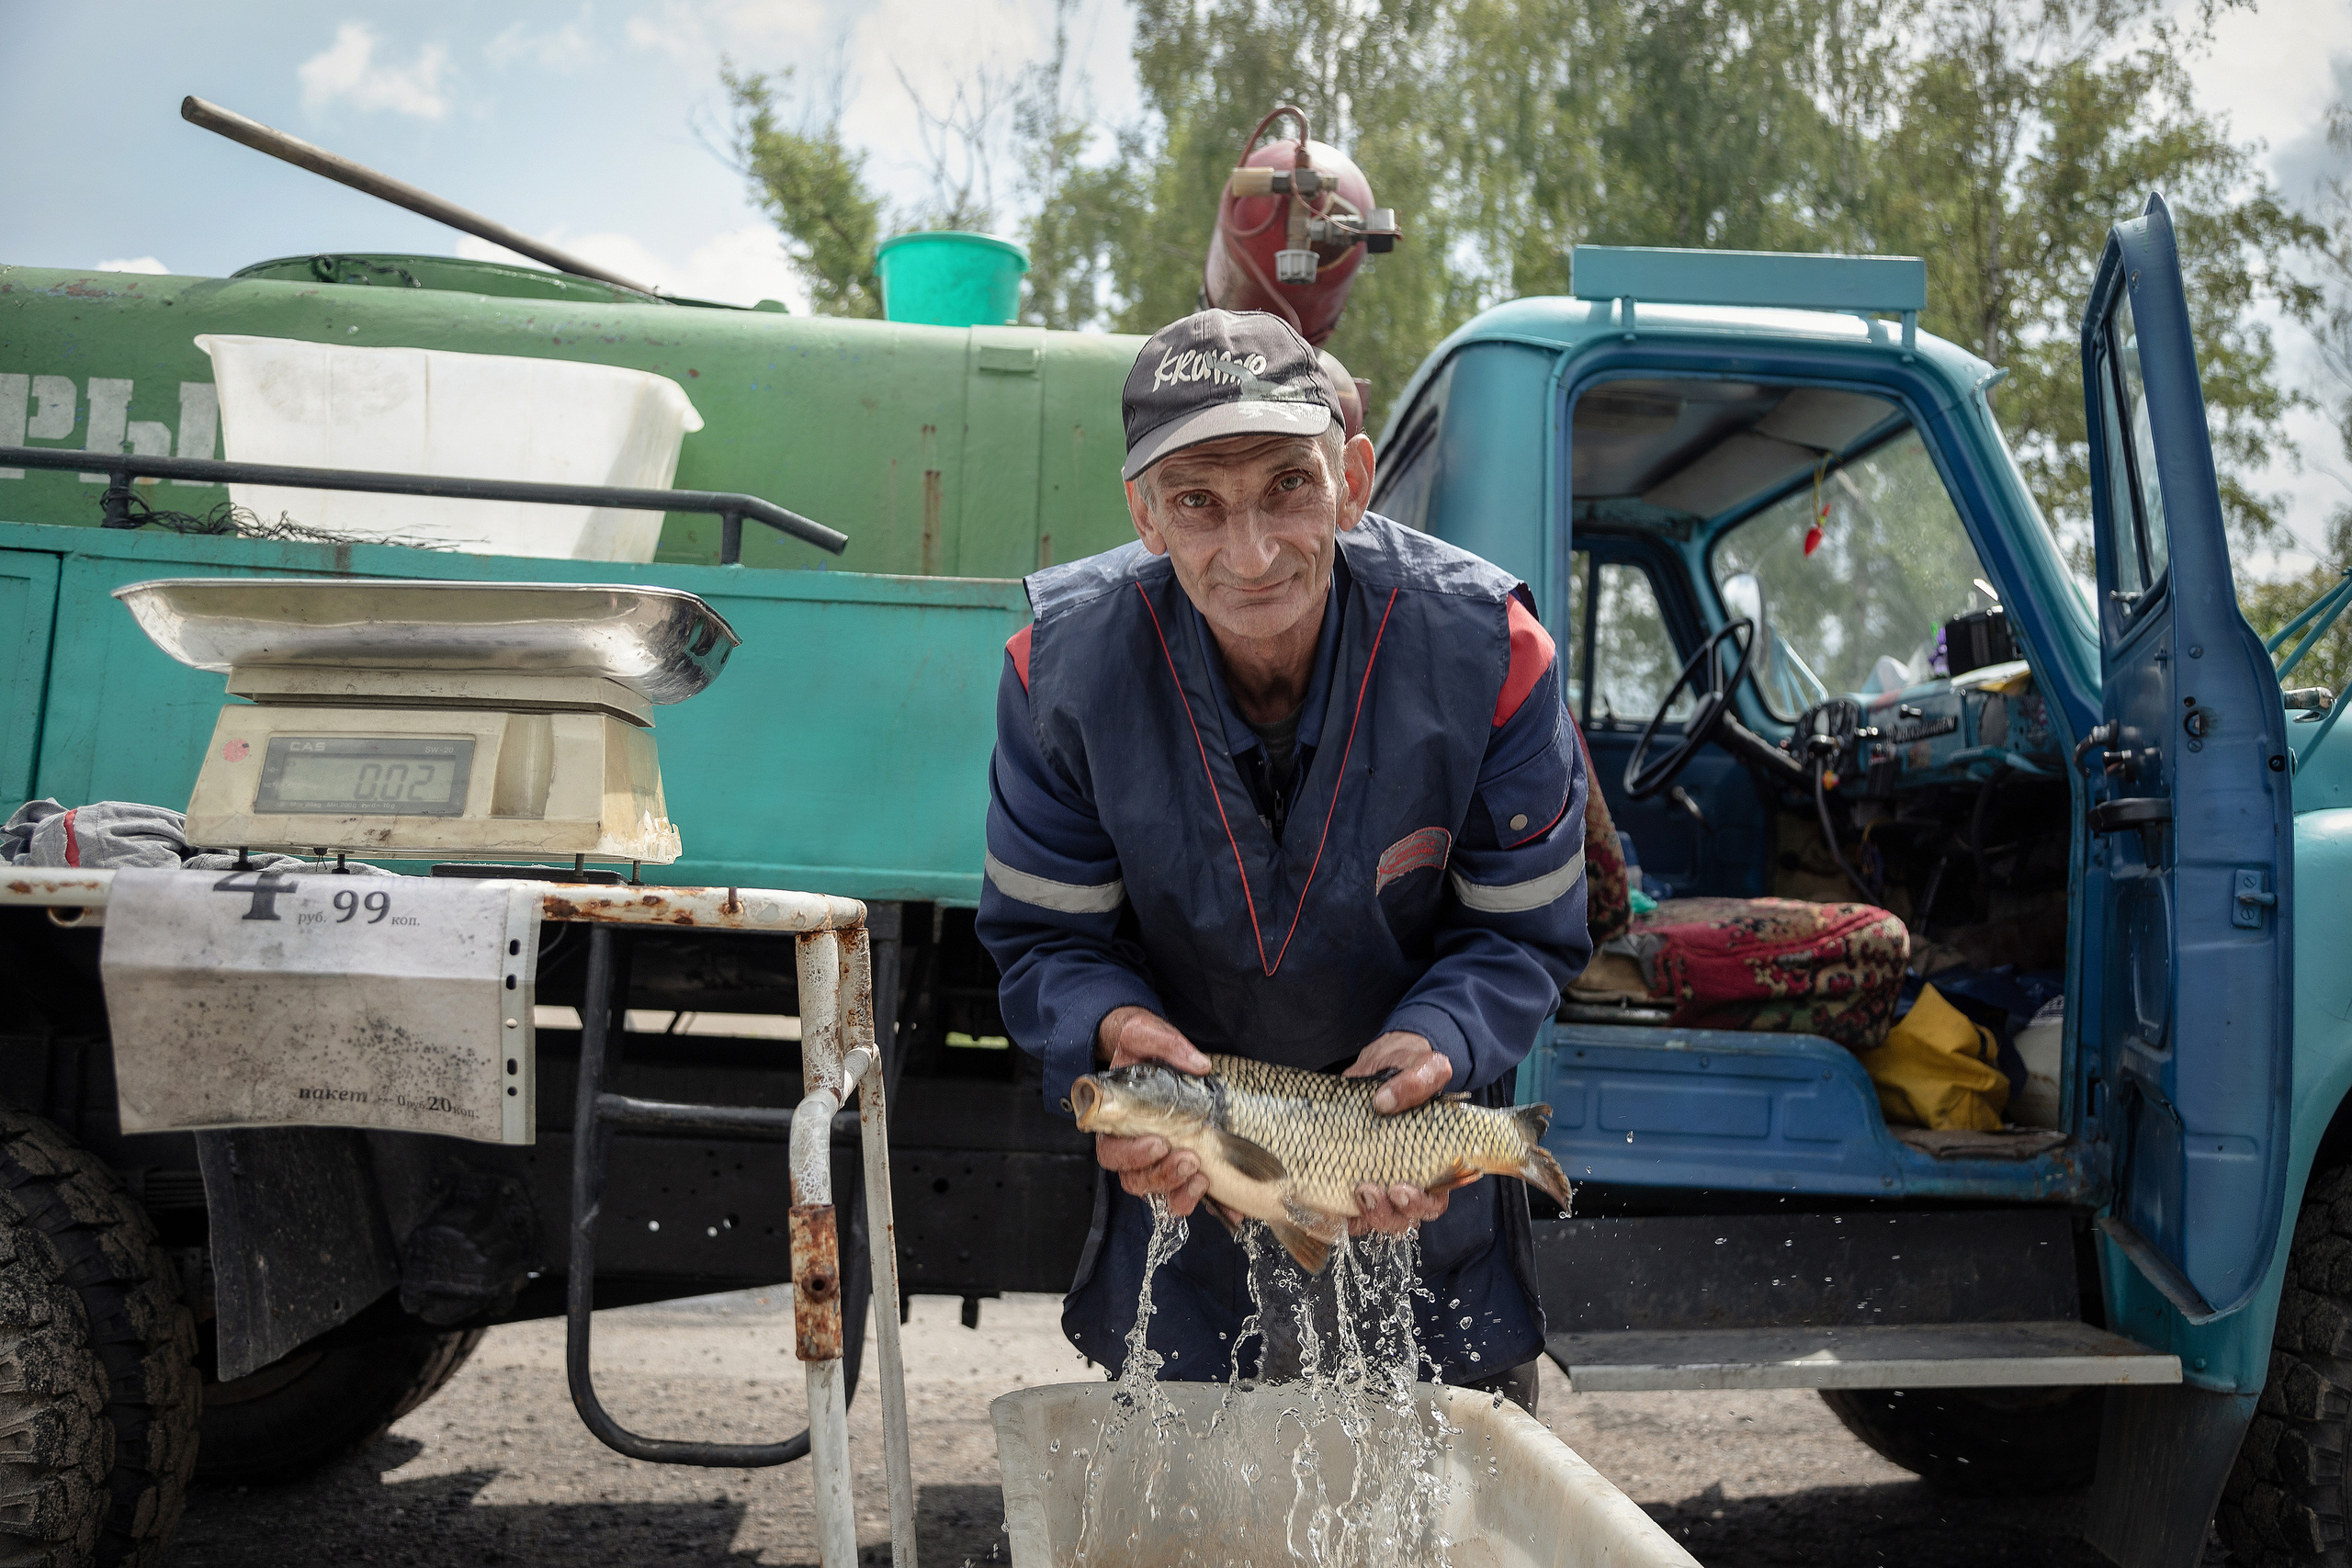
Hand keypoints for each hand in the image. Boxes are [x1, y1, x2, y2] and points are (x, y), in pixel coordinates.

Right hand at [1091, 1007, 1213, 1216]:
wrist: (1149, 1054)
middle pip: (1135, 1180)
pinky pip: (1192, 1192)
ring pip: (1159, 1193)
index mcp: (1115, 1123)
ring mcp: (1158, 1161)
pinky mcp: (1184, 1165)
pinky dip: (1213, 1205)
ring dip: (1180, 1193)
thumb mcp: (1145, 1035)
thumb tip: (1200, 1065)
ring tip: (1202, 1178)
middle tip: (1187, 1159)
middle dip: (1161, 1176)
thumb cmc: (1139, 1047)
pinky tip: (1233, 1211)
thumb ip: (1165, 1044)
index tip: (1158, 1142)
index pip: (1111, 1153)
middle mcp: (1132, 1149)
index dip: (1131, 1156)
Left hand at [1344, 1032, 1454, 1234]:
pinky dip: (1335, 1210)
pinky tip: (1324, 1197)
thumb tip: (1385, 1102)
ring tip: (1357, 1189)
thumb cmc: (1410, 1068)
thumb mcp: (1423, 1064)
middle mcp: (1402, 1176)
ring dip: (1365, 1213)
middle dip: (1388, 1214)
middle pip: (1402, 1217)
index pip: (1434, 1200)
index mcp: (1431, 1162)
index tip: (1402, 1189)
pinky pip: (1341, 1207)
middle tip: (1372, 1189)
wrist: (1380, 1062)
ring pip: (1374, 1217)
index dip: (1423, 1205)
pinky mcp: (1344, 1173)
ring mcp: (1373, 1177)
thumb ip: (1420, 1078)